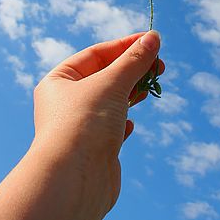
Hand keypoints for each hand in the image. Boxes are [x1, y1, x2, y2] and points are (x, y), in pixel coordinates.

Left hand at [31, 30, 163, 216]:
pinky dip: (124, 122)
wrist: (74, 182)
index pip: (97, 54)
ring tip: (151, 89)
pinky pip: (111, 128)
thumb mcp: (113, 83)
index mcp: (59, 81)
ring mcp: (79, 127)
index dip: (126, 45)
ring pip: (111, 102)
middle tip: (160, 67)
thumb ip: (135, 59)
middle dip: (133, 70)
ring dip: (132, 94)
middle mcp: (65, 103)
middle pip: (105, 76)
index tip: (153, 41)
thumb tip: (153, 37)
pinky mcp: (92, 150)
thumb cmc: (85, 124)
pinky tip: (129, 126)